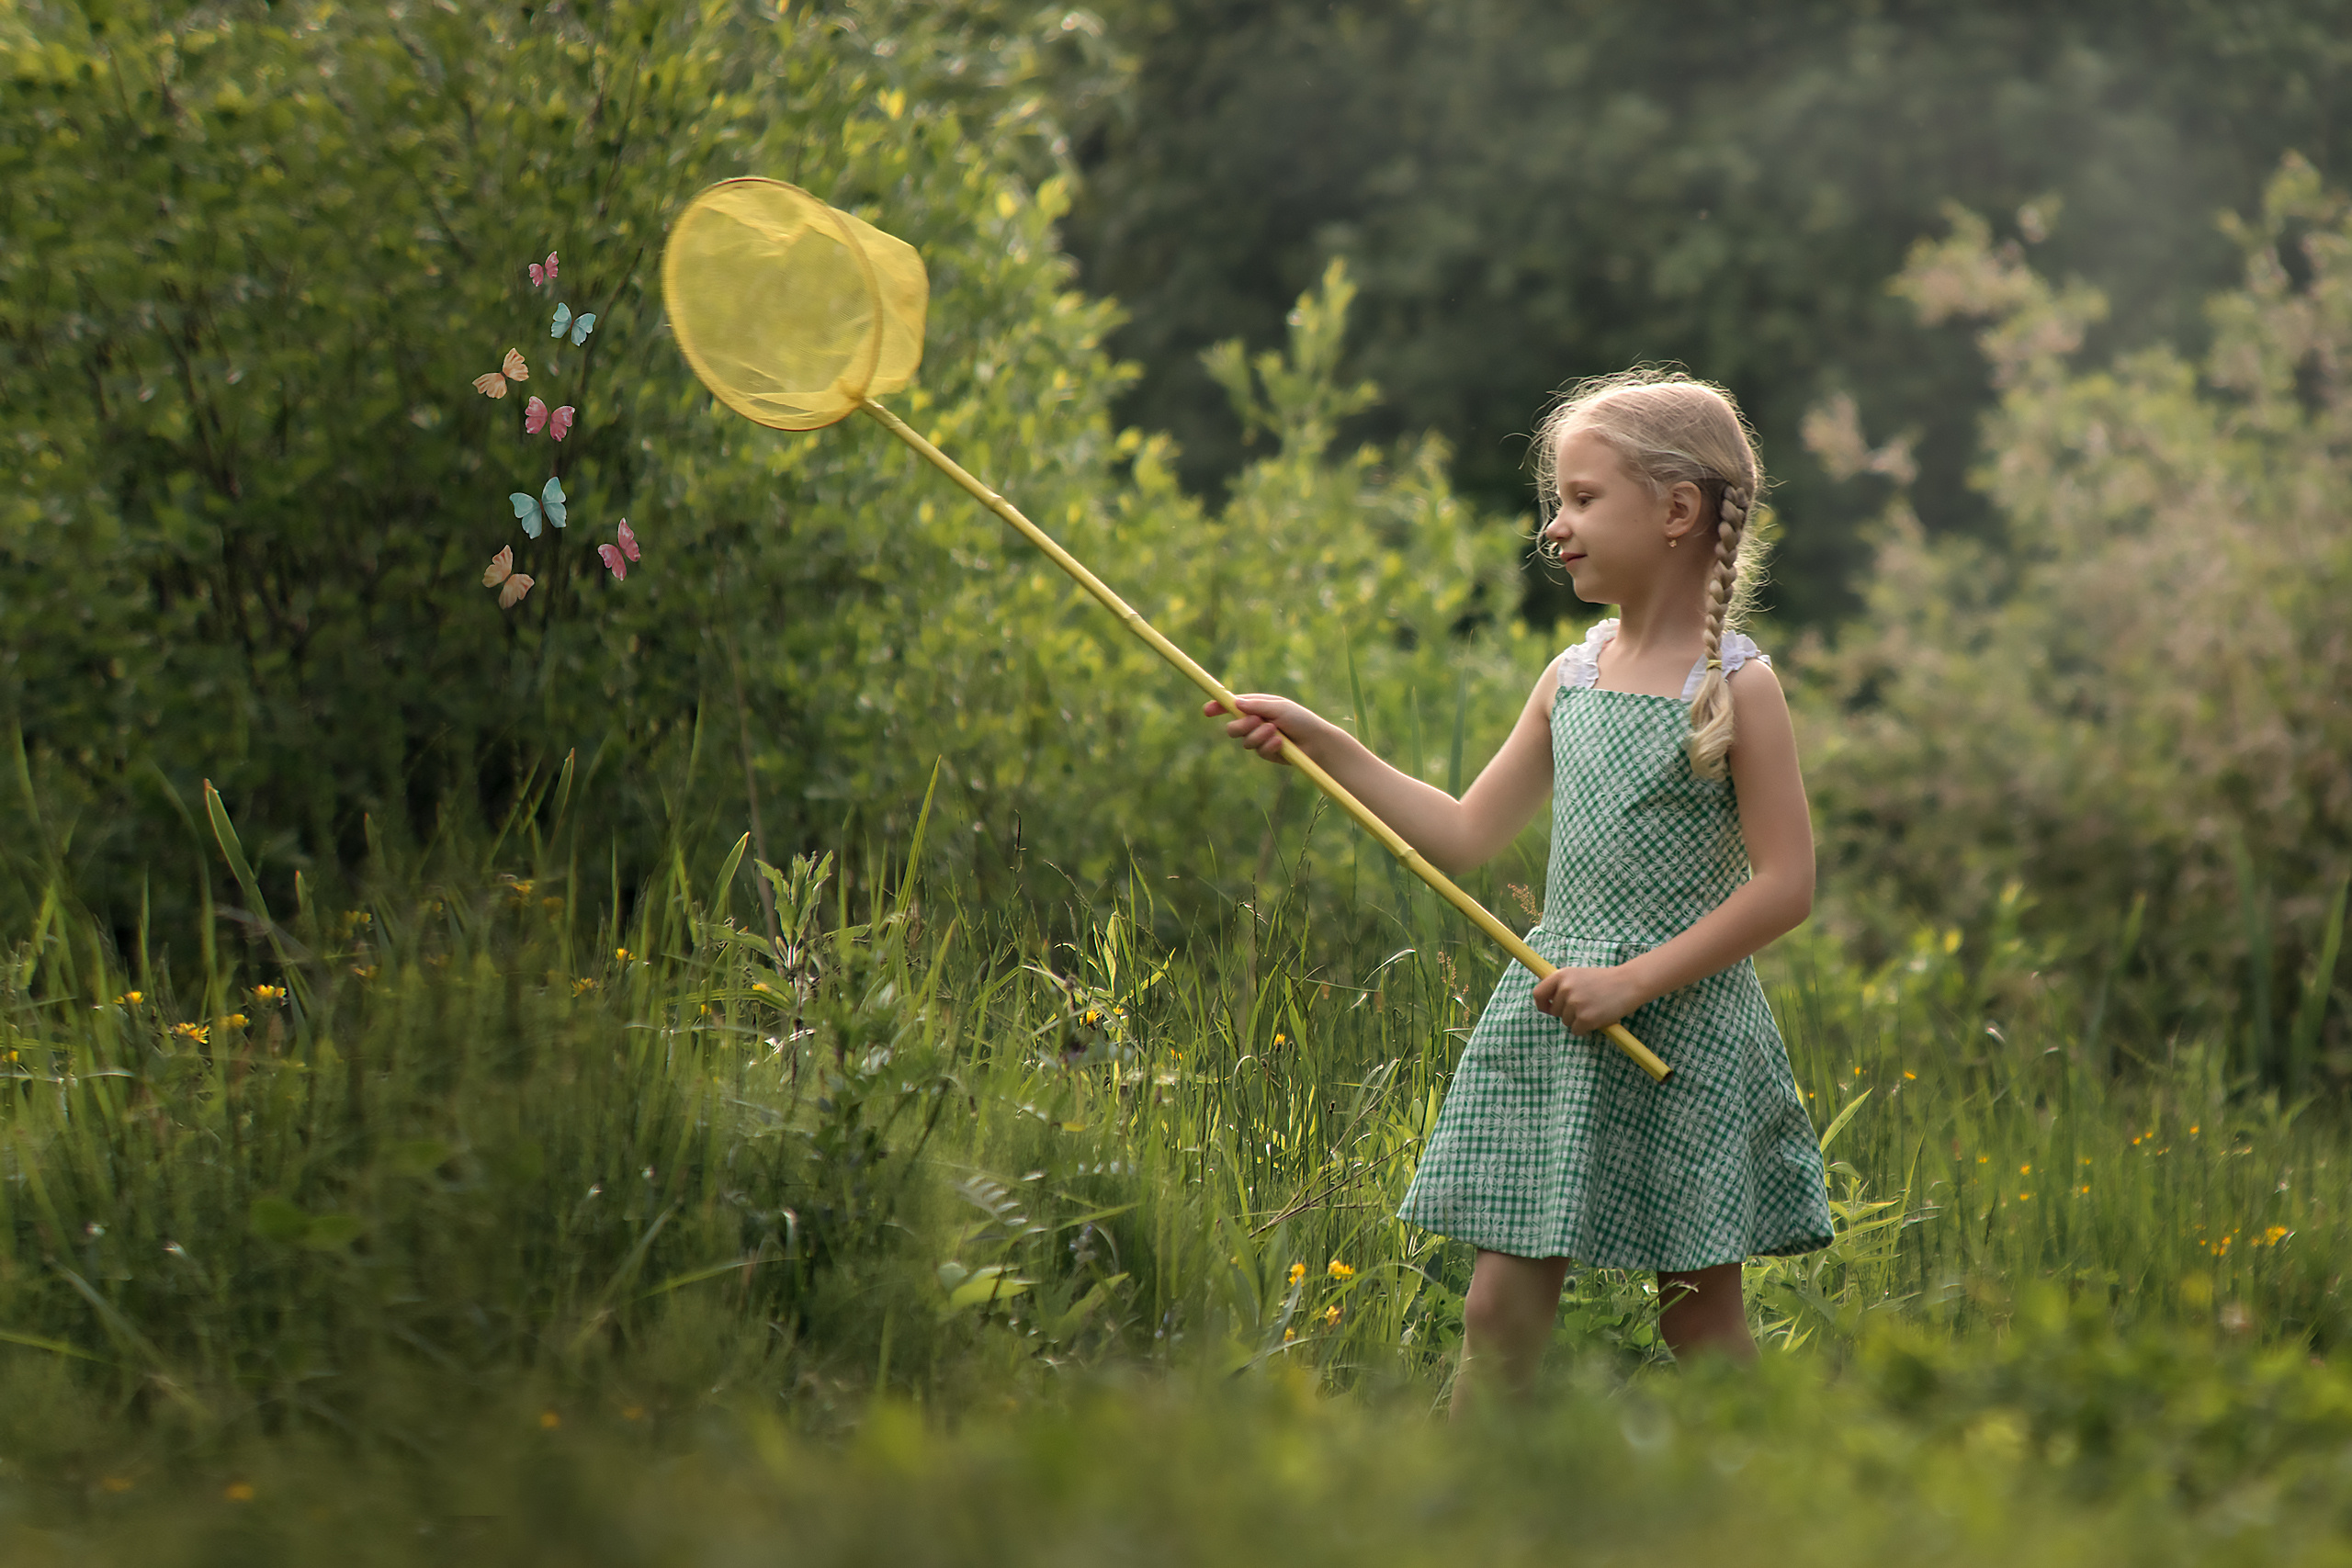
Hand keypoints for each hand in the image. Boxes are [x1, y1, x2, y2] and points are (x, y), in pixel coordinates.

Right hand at [1203, 693, 1326, 764]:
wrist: (1317, 742)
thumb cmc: (1301, 720)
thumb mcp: (1280, 707)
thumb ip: (1258, 705)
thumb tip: (1235, 702)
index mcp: (1258, 706)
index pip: (1233, 706)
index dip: (1218, 707)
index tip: (1207, 710)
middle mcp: (1255, 722)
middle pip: (1232, 727)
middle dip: (1242, 725)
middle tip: (1257, 721)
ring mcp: (1259, 738)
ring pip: (1244, 741)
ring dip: (1259, 736)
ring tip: (1276, 732)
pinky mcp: (1266, 752)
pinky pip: (1258, 751)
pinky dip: (1269, 746)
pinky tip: (1282, 744)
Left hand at [1530, 965, 1646, 1034]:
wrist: (1628, 983)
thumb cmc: (1604, 981)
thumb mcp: (1578, 975)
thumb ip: (1562, 986)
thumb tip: (1546, 1005)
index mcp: (1561, 976)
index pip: (1538, 994)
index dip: (1542, 1004)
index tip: (1548, 1009)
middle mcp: (1565, 989)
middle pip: (1554, 1012)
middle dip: (1566, 1013)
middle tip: (1585, 1004)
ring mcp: (1575, 1003)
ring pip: (1566, 1022)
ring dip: (1578, 1020)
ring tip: (1594, 1008)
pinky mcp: (1585, 1018)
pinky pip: (1576, 1031)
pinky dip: (1585, 1029)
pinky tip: (1597, 1017)